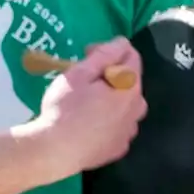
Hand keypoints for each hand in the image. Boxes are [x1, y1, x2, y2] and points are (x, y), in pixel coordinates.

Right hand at [27, 37, 146, 180]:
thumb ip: (103, 55)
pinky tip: (87, 124)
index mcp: (129, 88)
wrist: (56, 151)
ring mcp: (129, 132)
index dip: (108, 50)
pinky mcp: (118, 148)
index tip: (85, 54)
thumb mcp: (79, 74)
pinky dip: (107, 121)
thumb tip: (123, 42)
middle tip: (82, 79)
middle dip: (110, 75)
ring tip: (85, 102)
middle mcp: (137, 110)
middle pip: (129, 83)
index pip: (131, 57)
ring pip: (125, 107)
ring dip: (110, 99)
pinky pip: (117, 127)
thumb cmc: (65, 108)